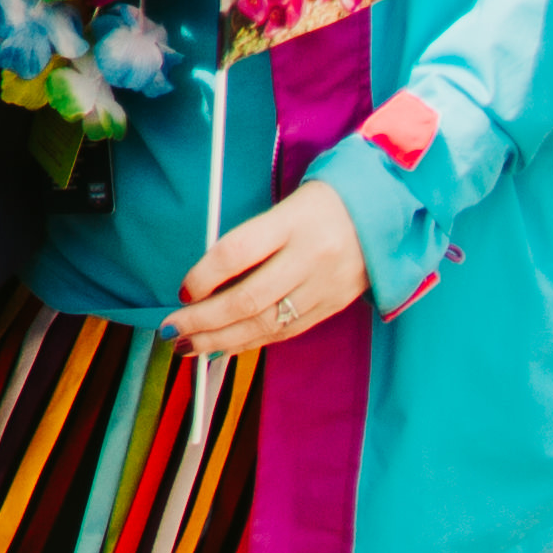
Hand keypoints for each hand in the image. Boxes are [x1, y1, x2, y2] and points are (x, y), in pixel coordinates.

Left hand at [167, 178, 375, 356]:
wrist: (380, 216)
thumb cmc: (317, 207)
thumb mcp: (281, 209)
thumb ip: (247, 242)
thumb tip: (203, 282)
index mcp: (291, 222)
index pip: (237, 252)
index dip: (204, 274)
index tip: (183, 291)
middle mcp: (309, 256)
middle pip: (248, 298)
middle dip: (204, 320)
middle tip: (173, 331)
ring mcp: (324, 285)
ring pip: (266, 323)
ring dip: (222, 339)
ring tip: (190, 345)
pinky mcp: (333, 306)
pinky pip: (286, 332)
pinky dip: (252, 342)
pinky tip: (226, 346)